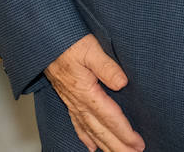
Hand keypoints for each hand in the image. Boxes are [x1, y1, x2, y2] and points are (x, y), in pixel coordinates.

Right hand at [44, 34, 144, 150]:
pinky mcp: (69, 99)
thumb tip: (122, 83)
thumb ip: (107, 67)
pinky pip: (78, 124)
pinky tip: (92, 146)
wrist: (46, 42)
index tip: (137, 143)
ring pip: (90, 130)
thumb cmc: (68, 43)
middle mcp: (79, 102)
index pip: (110, 117)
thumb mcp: (91, 49)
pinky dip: (86, 137)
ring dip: (105, 144)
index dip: (124, 132)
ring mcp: (72, 102)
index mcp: (86, 92)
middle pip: (101, 130)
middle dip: (117, 145)